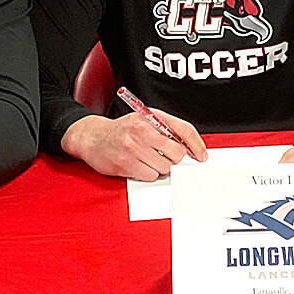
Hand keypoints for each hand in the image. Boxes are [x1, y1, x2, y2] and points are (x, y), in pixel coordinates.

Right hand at [61, 108, 206, 180]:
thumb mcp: (144, 121)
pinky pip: (150, 176)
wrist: (92, 137)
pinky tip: (137, 165)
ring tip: (146, 159)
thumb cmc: (122, 130)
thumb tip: (189, 148)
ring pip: (165, 167)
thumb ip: (166, 130)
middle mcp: (142, 130)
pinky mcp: (125, 164)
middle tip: (164, 157)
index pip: (184, 130)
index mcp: (151, 117)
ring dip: (159, 167)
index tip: (202, 156)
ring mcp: (133, 148)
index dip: (197, 145)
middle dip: (174, 159)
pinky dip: (147, 174)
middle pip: (177, 153)